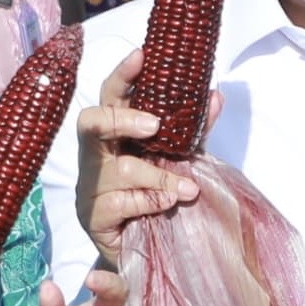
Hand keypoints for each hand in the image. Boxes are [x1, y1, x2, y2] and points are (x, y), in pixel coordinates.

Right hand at [77, 50, 214, 261]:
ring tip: (187, 189)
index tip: (141, 55)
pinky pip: (120, 202)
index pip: (110, 95)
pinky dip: (150, 200)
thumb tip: (215, 96)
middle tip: (156, 126)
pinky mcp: (92, 216)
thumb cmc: (159, 194)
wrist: (148, 250)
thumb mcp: (181, 158)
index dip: (121, 74)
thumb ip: (194, 130)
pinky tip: (167, 204)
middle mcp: (96, 155)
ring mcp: (90, 186)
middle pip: (91, 123)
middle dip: (123, 120)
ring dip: (158, 175)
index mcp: (115, 133)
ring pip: (119, 169)